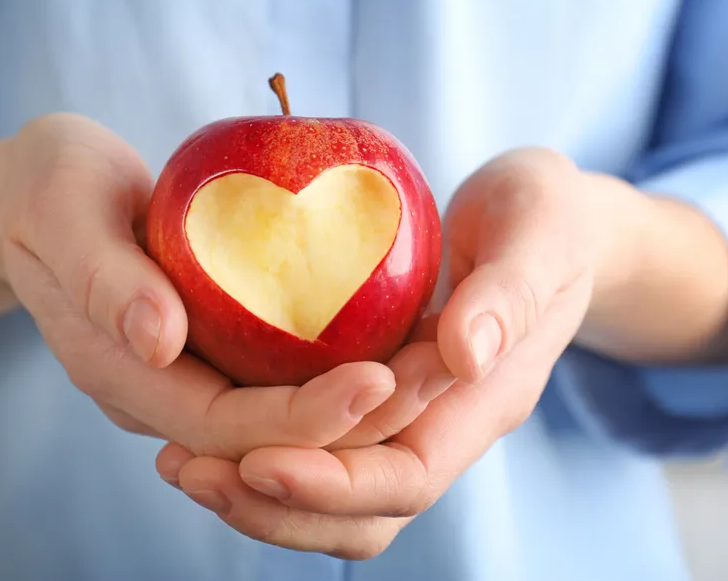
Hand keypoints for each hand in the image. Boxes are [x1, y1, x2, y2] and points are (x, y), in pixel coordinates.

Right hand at [0, 114, 453, 459]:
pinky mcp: (207, 350)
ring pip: (278, 417)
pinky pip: (277, 376)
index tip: (378, 381)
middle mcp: (158, 392)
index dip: (302, 417)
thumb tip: (160, 341)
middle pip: (266, 438)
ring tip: (433, 367)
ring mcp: (184, 376)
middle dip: (352, 423)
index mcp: (120, 372)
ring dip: (356, 407)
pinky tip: (392, 337)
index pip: (224, 425)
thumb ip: (102, 275)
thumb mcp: (62, 207)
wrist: (32, 198)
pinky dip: (333, 367)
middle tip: (434, 375)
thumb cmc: (47, 187)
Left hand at [157, 148, 594, 557]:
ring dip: (258, 489)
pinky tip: (202, 420)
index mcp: (485, 400)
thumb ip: (510, 291)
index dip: (333, 483)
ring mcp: (409, 412)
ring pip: (336, 491)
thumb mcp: (540, 232)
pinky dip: (262, 443)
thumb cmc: (546, 218)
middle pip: (362, 509)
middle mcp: (443, 423)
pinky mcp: (376, 387)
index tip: (256, 460)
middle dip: (275, 504)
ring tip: (179, 462)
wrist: (548, 224)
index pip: (408, 476)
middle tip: (187, 469)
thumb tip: (462, 355)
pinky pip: (320, 440)